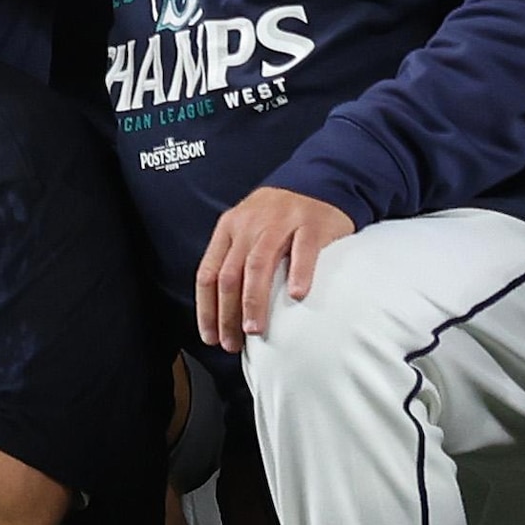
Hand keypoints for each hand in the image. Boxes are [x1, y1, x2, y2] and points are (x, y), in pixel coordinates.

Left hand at [194, 185, 358, 347]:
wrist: (318, 182)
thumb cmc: (279, 217)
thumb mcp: (248, 230)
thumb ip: (234, 259)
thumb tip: (222, 310)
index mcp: (229, 229)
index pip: (208, 273)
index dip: (206, 308)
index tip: (210, 336)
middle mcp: (249, 225)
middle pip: (230, 274)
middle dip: (227, 313)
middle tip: (232, 342)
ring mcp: (280, 223)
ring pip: (259, 265)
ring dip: (254, 300)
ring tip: (255, 329)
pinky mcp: (311, 224)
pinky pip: (302, 250)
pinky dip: (298, 273)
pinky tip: (296, 296)